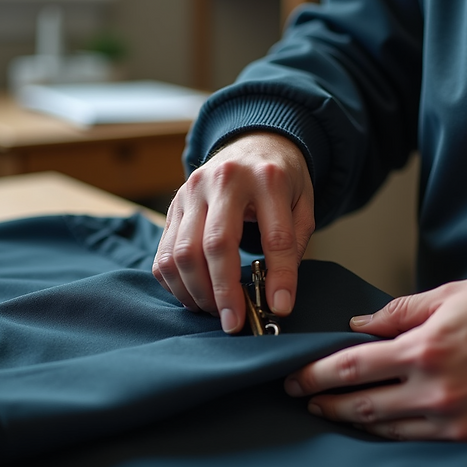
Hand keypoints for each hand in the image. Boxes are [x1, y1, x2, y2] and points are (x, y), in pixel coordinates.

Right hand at [153, 132, 314, 332]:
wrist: (252, 143)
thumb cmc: (281, 181)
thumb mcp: (302, 204)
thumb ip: (293, 245)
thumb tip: (277, 297)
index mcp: (267, 178)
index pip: (275, 236)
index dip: (279, 276)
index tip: (280, 307)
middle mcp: (224, 180)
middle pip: (215, 244)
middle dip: (224, 291)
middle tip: (234, 323)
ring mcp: (191, 191)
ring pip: (182, 252)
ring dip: (197, 292)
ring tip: (215, 312)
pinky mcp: (173, 205)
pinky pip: (163, 253)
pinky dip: (176, 283)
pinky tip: (195, 296)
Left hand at [284, 274, 466, 442]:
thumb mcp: (453, 294)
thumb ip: (401, 311)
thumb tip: (361, 325)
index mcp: (426, 348)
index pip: (352, 366)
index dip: (317, 373)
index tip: (296, 375)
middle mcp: (435, 390)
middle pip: (362, 405)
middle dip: (326, 401)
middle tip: (304, 397)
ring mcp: (454, 420)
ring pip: (386, 429)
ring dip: (354, 422)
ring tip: (333, 412)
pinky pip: (418, 442)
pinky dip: (392, 434)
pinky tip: (378, 426)